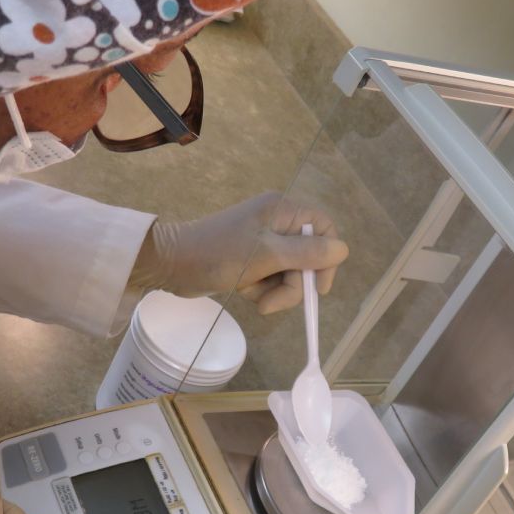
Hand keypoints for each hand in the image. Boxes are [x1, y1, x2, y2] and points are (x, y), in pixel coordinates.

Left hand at [130, 193, 348, 313]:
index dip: (326, 259)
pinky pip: (269, 278)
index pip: (324, 229)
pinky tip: (244, 292)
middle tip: (272, 303)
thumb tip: (342, 249)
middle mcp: (275, 222)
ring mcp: (261, 241)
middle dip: (292, 284)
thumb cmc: (218, 255)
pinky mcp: (248, 259)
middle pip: (307, 257)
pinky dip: (260, 289)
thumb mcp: (267, 255)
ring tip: (252, 295)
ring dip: (274, 290)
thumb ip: (307, 253)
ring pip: (288, 272)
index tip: (316, 288)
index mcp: (282, 210)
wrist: (171, 264)